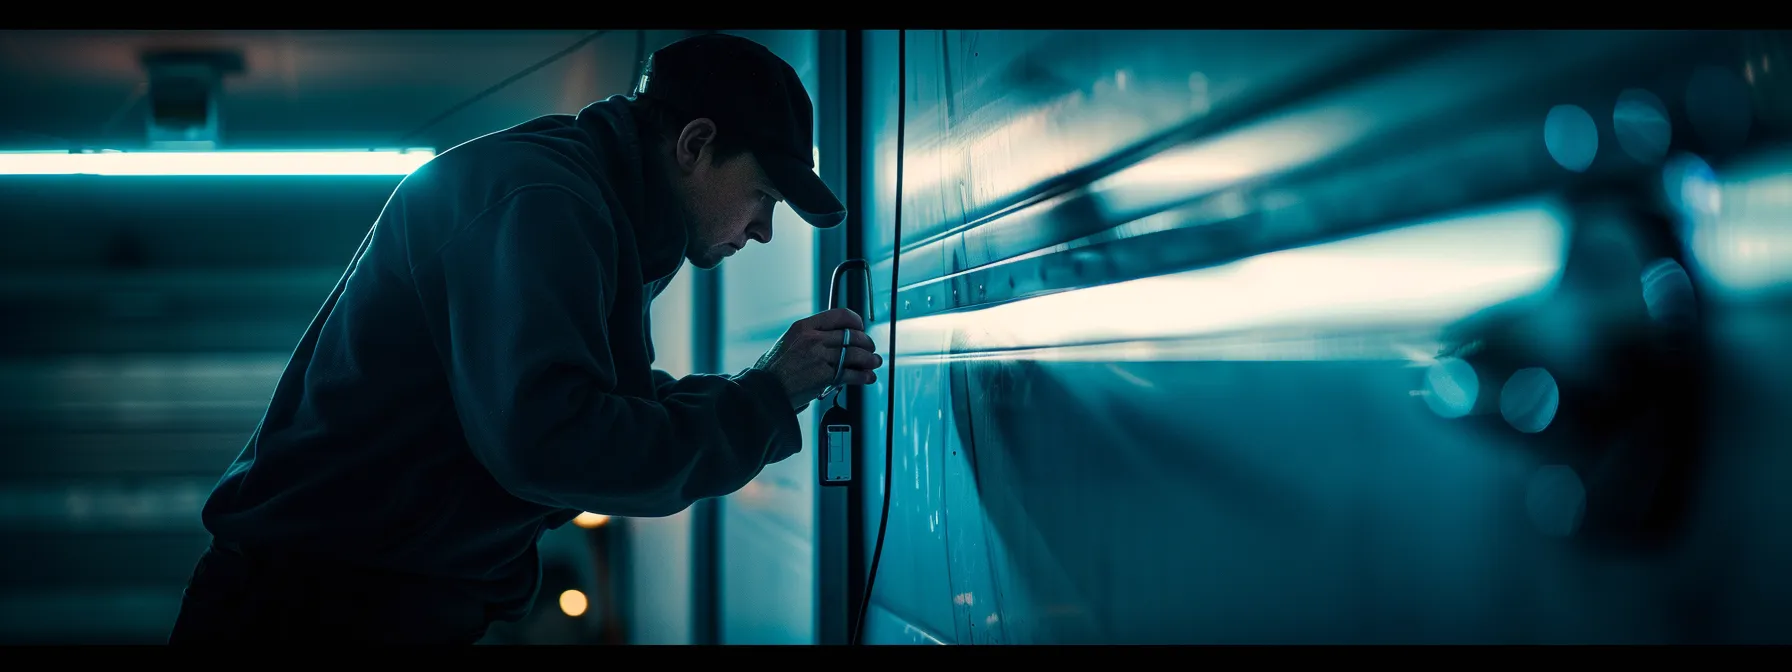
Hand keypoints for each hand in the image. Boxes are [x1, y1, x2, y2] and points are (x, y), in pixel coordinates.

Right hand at [753, 308, 881, 410]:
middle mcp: (814, 339)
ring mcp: (820, 357)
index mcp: (804, 327)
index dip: (855, 321)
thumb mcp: (789, 342)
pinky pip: (852, 374)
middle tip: (870, 347)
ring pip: (855, 354)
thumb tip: (833, 338)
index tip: (860, 327)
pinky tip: (868, 377)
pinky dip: (864, 376)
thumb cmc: (773, 370)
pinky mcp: (825, 376)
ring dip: (869, 359)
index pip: (839, 315)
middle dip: (866, 342)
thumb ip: (811, 337)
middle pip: (851, 335)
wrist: (765, 391)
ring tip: (874, 362)